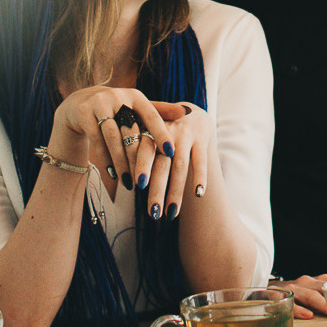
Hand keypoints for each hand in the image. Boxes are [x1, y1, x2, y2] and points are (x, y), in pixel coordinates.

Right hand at [50, 86, 173, 197]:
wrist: (80, 104)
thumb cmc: (117, 110)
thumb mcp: (136, 109)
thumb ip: (160, 112)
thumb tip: (187, 113)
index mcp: (135, 96)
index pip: (152, 115)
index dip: (162, 133)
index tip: (172, 152)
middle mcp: (117, 96)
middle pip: (132, 130)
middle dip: (139, 157)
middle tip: (146, 180)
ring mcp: (98, 103)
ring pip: (113, 137)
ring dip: (122, 163)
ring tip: (130, 184)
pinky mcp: (83, 113)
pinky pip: (96, 140)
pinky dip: (105, 159)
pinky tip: (113, 175)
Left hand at [127, 102, 213, 221]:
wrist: (190, 112)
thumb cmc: (161, 131)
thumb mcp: (148, 133)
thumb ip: (137, 150)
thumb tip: (124, 182)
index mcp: (149, 130)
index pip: (144, 150)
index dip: (141, 166)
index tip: (137, 185)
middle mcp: (167, 131)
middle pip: (161, 164)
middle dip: (157, 190)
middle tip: (152, 213)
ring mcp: (186, 135)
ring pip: (180, 166)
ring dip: (175, 192)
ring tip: (171, 214)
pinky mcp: (202, 139)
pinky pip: (201, 161)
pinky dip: (199, 177)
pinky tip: (198, 194)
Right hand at [272, 273, 326, 319]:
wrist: (264, 292)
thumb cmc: (293, 296)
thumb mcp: (310, 292)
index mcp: (315, 281)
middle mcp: (305, 282)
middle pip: (325, 288)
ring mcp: (292, 289)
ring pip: (310, 296)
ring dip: (323, 305)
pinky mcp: (278, 297)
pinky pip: (290, 303)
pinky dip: (300, 309)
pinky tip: (308, 315)